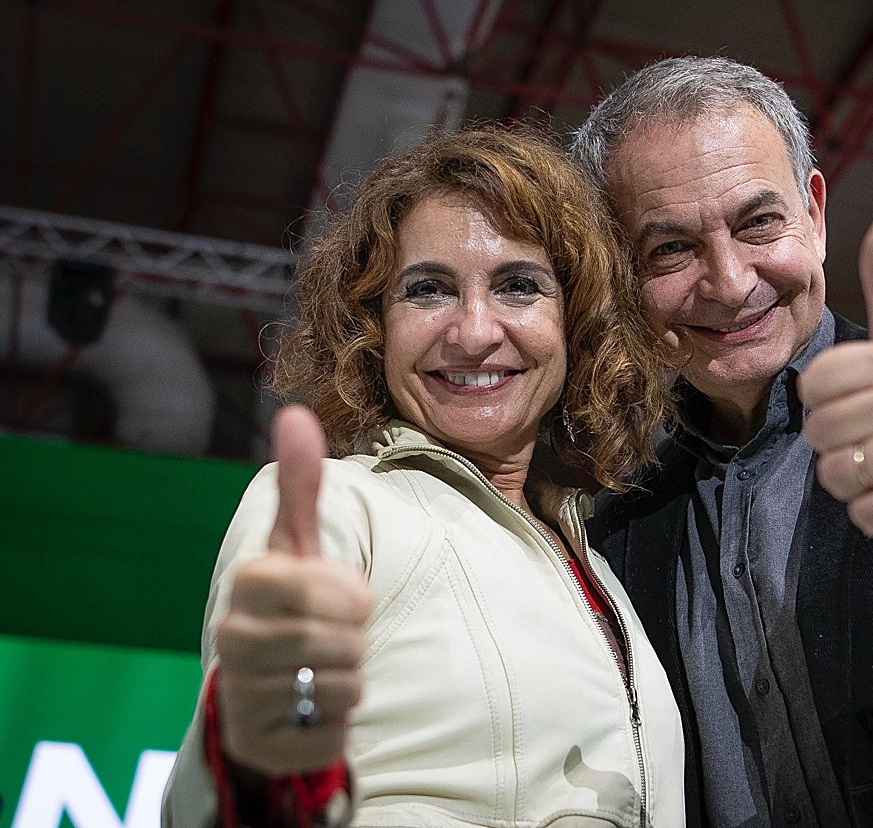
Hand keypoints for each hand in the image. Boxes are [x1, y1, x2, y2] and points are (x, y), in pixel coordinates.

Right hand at [216, 405, 372, 774]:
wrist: (268, 688)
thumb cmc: (293, 606)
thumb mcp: (300, 546)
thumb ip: (301, 486)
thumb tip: (294, 413)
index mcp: (249, 583)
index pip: (338, 591)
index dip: (353, 597)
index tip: (340, 598)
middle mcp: (233, 638)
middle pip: (344, 639)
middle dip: (354, 639)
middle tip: (332, 638)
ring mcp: (242, 695)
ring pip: (343, 685)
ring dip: (348, 680)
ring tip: (321, 671)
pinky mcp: (261, 744)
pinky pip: (334, 731)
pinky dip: (337, 722)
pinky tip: (312, 710)